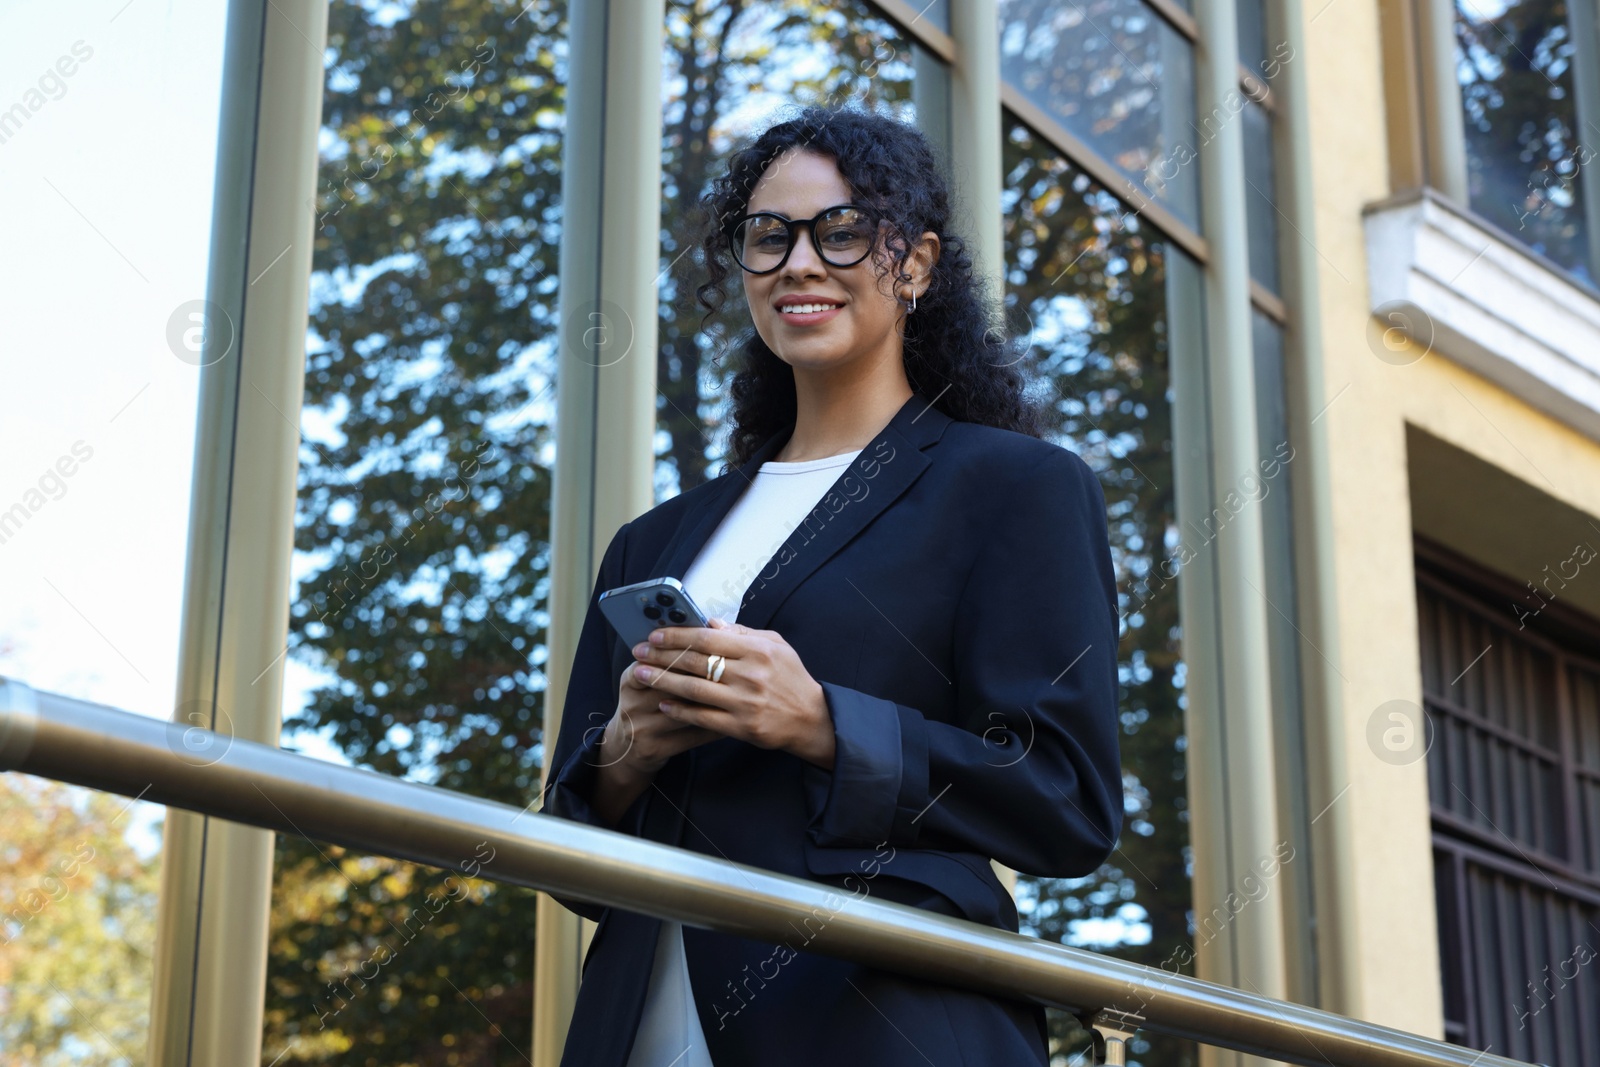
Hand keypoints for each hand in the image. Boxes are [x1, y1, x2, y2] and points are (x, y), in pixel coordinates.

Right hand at [587, 658, 721, 826]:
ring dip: (712, 701)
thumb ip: (674, 657)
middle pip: (671, 685)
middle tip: (733, 668)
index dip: (685, 652)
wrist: (628, 749)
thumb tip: (712, 628)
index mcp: (631, 679)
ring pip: (684, 712)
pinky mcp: (655, 749)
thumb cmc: (649, 705)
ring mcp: (642, 729)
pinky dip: (714, 726)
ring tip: (737, 692)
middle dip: (702, 676)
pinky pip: (692, 736)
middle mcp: (632, 703)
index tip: (713, 646)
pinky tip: (732, 718)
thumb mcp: (649, 680)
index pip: (659, 659)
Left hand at [630, 617, 835, 768]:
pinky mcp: (741, 726)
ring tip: (640, 675)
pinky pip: (703, 717)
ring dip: (663, 681)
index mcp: (757, 650)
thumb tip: (711, 622)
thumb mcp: (776, 645)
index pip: (708, 637)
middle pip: (695, 662)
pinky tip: (663, 703)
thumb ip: (743, 632)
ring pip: (694, 689)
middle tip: (639, 652)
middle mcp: (749, 674)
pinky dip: (680, 710)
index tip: (655, 634)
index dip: (678, 635)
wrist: (812, 719)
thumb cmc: (792, 678)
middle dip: (662, 656)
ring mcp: (744, 702)